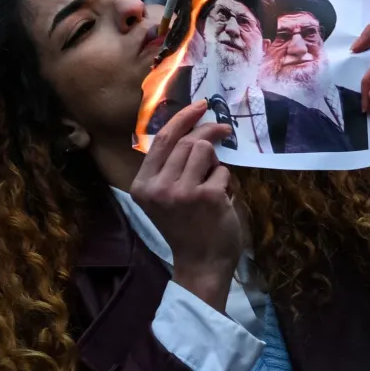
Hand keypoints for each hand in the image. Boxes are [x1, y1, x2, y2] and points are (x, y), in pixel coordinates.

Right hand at [130, 100, 238, 311]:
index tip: (200, 106)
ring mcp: (181, 192)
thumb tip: (192, 127)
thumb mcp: (165, 196)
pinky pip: (223, 171)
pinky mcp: (206, 196)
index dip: (182, 118)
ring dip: (215, 163)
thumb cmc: (187, 227)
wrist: (201, 264)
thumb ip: (170, 167)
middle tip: (224, 129)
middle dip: (208, 132)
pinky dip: (226, 182)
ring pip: (204, 151)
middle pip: (186, 141)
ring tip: (213, 183)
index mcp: (142, 185)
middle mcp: (157, 187)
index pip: (161, 139)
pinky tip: (220, 201)